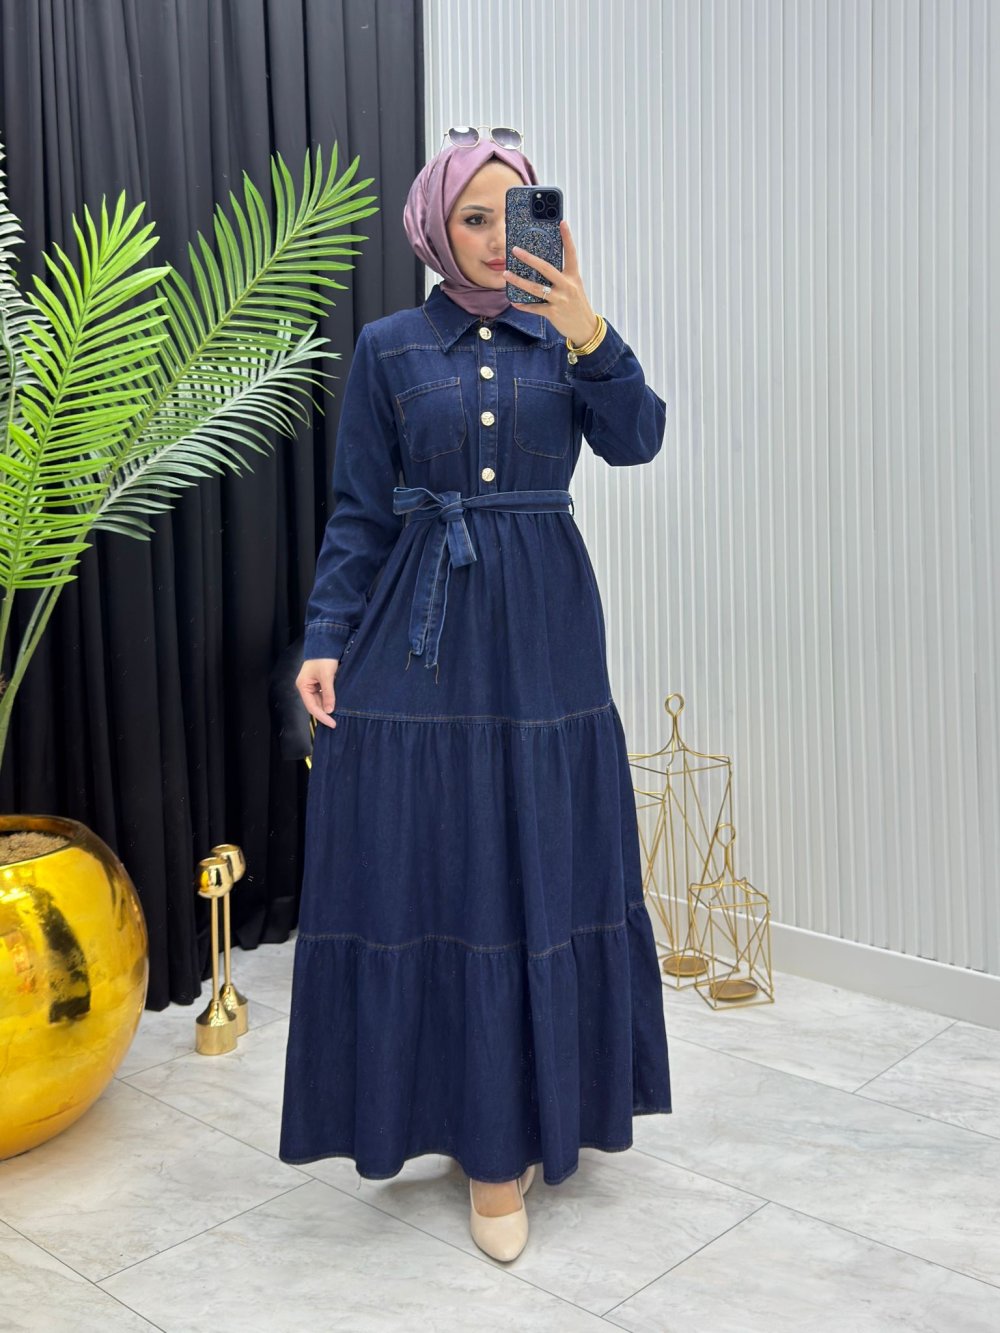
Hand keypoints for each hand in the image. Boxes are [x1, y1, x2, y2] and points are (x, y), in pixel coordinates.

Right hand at [296, 658, 338, 729]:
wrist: (327, 642)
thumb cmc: (324, 657)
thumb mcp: (327, 676)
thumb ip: (328, 693)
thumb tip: (329, 710)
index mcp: (303, 686)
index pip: (311, 707)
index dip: (322, 716)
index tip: (332, 723)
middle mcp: (305, 687)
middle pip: (314, 705)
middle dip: (325, 713)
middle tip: (336, 722)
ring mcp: (312, 684)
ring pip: (319, 700)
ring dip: (327, 707)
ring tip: (338, 715)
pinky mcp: (318, 682)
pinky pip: (323, 694)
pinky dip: (329, 699)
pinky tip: (336, 704)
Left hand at [504, 219, 601, 347]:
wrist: (585, 328)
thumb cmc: (577, 305)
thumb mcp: (574, 287)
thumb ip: (561, 277)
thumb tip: (540, 267)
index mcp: (573, 276)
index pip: (571, 253)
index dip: (567, 237)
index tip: (562, 222)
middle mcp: (567, 286)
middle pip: (546, 268)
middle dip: (529, 258)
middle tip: (515, 250)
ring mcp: (559, 299)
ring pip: (535, 288)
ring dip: (518, 281)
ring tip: (506, 274)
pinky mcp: (553, 312)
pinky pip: (534, 307)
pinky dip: (523, 305)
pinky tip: (514, 301)